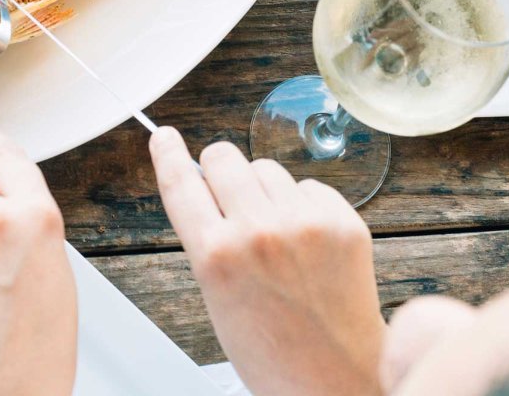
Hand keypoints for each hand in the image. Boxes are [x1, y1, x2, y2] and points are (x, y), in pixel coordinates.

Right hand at [149, 126, 384, 395]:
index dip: (168, 153)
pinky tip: (307, 242)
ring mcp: (304, 223)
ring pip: (267, 167)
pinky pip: (308, 186)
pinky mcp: (342, 222)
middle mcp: (258, 232)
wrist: (335, 379)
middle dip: (220, 170)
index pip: (181, 182)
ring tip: (275, 236)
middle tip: (229, 195)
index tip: (165, 136)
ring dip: (264, 190)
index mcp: (215, 256)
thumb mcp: (217, 296)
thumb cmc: (271, 349)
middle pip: (223, 157)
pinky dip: (303, 204)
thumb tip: (204, 184)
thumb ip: (208, 238)